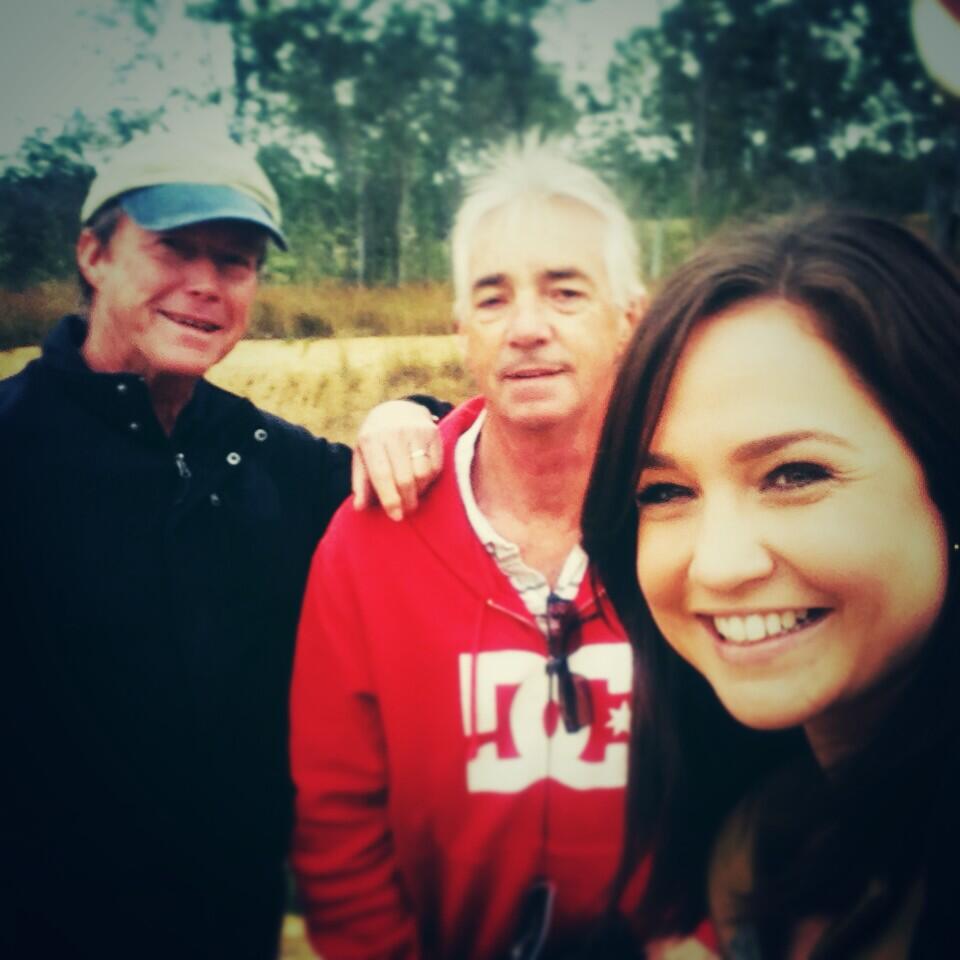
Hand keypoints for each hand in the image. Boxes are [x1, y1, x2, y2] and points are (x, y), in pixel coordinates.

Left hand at [352, 400, 442, 520]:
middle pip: (405, 478)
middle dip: (407, 500)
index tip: (396, 516)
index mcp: (371, 439)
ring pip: (423, 473)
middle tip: (406, 510)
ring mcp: (415, 431)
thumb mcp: (362, 457)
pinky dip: (429, 479)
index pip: (382, 475)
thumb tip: (359, 507)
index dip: (390, 499)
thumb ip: (361, 483)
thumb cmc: (376, 440)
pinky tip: (421, 479)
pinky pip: (436, 466)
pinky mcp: (432, 433)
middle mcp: (394, 433)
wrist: (397, 410)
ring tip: (413, 492)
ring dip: (419, 490)